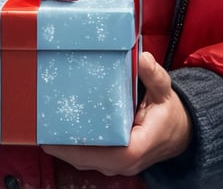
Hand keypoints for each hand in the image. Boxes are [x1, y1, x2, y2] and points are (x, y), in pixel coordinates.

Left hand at [42, 52, 191, 176]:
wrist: (181, 132)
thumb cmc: (170, 114)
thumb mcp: (164, 91)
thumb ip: (153, 75)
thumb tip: (143, 59)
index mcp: (135, 148)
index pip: (101, 154)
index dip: (74, 148)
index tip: (53, 136)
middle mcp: (124, 161)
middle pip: (85, 159)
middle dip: (61, 144)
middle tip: (40, 123)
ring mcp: (117, 163)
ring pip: (84, 160)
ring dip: (64, 146)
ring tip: (44, 124)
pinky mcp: (113, 159)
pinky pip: (89, 155)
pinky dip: (73, 145)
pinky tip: (60, 128)